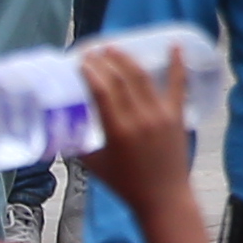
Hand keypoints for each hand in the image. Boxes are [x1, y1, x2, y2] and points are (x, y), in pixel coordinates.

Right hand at [70, 37, 193, 198]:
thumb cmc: (125, 184)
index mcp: (117, 130)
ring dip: (128, 59)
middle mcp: (140, 118)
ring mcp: (161, 115)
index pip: (102, 90)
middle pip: (122, 79)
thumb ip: (80, 144)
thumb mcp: (95, 164)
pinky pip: (178, 84)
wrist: (163, 197)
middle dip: (106, 60)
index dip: (91, 71)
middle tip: (94, 51)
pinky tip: (174, 45)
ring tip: (116, 48)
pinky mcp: (177, 116)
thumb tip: (64, 127)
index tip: (82, 60)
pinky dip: (177, 63)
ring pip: (144, 78)